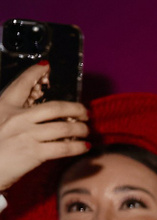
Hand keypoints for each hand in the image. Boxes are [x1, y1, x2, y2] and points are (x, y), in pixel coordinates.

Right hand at [0, 63, 89, 192]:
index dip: (33, 73)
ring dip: (80, 129)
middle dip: (75, 108)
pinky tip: (85, 147)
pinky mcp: (34, 152)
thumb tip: (39, 117)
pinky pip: (64, 147)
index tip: (45, 67)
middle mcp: (17, 118)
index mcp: (4, 107)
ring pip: (64, 127)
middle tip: (84, 112)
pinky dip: (78, 147)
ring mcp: (27, 135)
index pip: (20, 85)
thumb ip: (14, 117)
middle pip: (54, 107)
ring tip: (85, 131)